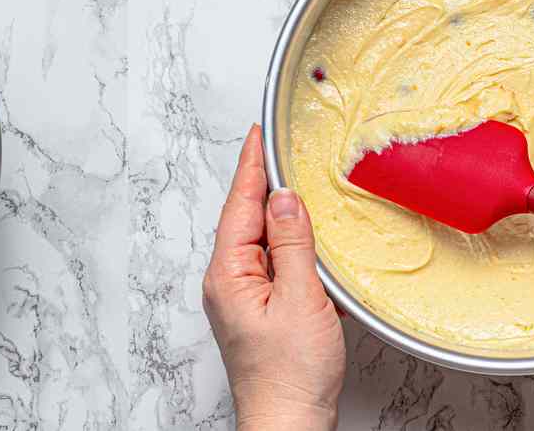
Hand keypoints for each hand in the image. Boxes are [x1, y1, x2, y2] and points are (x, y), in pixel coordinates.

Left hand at [203, 125, 345, 430]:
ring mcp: (241, 298)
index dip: (251, 165)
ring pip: (260, 240)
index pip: (239, 203)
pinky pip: (271, 263)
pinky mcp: (258, 313)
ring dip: (278, 213)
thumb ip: (291, 245)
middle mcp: (227, 282)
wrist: (288, 426)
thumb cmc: (289, 376)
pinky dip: (288, 244)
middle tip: (280, 147)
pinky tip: (305, 239)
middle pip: (246, 218)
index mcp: (228, 273)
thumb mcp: (299, 300)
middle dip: (263, 182)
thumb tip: (284, 198)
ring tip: (295, 183)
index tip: (258, 133)